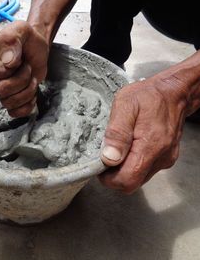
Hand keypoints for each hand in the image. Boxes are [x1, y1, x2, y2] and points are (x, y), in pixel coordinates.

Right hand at [0, 21, 48, 116]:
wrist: (38, 48)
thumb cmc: (26, 39)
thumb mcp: (19, 29)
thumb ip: (10, 39)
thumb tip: (8, 62)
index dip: (5, 70)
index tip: (17, 60)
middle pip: (0, 90)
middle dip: (21, 80)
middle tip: (28, 67)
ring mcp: (0, 90)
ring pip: (9, 103)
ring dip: (27, 91)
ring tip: (32, 78)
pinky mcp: (12, 100)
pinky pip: (15, 113)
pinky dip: (27, 106)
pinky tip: (32, 94)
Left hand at [99, 73, 188, 193]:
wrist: (173, 91)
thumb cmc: (149, 95)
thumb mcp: (125, 105)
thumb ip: (117, 133)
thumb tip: (109, 158)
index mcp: (150, 146)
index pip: (127, 180)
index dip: (108, 178)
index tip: (99, 165)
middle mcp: (161, 158)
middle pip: (131, 183)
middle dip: (114, 175)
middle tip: (105, 155)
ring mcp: (165, 159)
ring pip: (138, 178)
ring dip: (123, 169)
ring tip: (118, 147)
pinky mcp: (166, 158)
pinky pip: (145, 170)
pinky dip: (133, 163)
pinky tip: (128, 147)